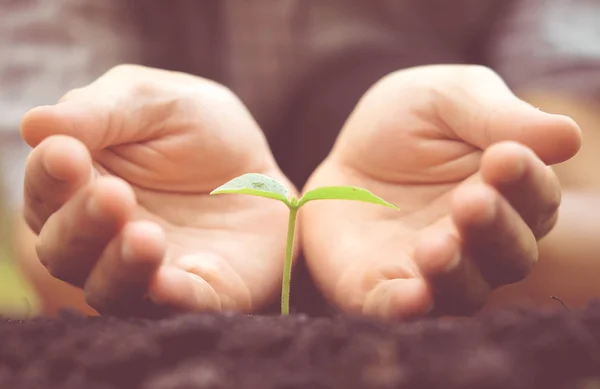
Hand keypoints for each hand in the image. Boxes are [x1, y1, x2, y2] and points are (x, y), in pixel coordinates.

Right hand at [21, 65, 295, 316]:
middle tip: (113, 194)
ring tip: (144, 236)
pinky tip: (166, 282)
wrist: (262, 167)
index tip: (66, 153)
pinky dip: (169, 298)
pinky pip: (178, 306)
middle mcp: (102, 238)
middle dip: (82, 225)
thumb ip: (101, 113)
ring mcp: (148, 271)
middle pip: (64, 250)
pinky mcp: (200, 292)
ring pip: (109, 289)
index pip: (46, 192)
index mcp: (83, 186)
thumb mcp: (156, 102)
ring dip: (120, 266)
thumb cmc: (200, 129)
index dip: (49, 177)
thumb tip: (35, 124)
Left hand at [301, 65, 580, 318]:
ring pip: (463, 291)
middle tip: (471, 201)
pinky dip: (407, 308)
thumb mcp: (447, 100)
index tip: (504, 157)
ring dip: (456, 273)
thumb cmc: (404, 125)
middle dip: (494, 229)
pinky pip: (397, 308)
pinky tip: (412, 297)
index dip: (526, 182)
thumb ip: (497, 116)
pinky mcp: (380, 287)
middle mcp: (480, 242)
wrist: (344, 153)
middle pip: (509, 254)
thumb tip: (566, 136)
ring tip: (438, 246)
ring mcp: (431, 270)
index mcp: (507, 194)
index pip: (535, 198)